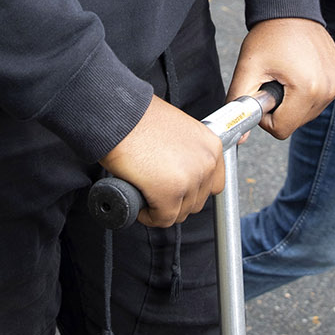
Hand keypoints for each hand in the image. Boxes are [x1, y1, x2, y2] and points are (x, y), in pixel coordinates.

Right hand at [101, 95, 225, 229]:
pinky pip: (163, 219)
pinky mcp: (170, 193)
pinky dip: (149, 217)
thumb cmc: (140, 119)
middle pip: (197, 201)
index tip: (177, 189)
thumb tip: (180, 172)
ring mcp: (190, 179)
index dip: (192, 190)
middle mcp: (207, 162)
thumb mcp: (178, 130)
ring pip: (180, 213)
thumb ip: (187, 152)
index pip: (214, 184)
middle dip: (175, 201)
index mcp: (211, 146)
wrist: (119, 116)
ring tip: (146, 194)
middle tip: (156, 192)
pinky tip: (139, 204)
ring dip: (162, 210)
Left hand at [228, 17, 334, 138]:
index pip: (281, 129)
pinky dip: (307, 93)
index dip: (266, 116)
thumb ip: (240, 103)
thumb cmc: (269, 36)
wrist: (291, 11)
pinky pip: (320, 101)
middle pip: (295, 123)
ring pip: (308, 114)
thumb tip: (239, 135)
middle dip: (281, 108)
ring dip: (294, 102)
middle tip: (274, 80)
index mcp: (307, 88)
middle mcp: (328, 89)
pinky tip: (301, 72)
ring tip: (288, 75)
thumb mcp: (248, 69)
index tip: (263, 94)